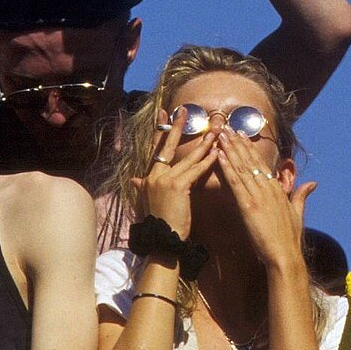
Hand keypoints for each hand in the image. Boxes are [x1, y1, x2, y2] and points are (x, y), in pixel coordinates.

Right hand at [134, 112, 221, 242]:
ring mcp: (165, 180)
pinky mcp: (178, 186)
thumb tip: (134, 180)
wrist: (163, 238)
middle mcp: (154, 175)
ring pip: (188, 157)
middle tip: (183, 110)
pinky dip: (207, 160)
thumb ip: (143, 187)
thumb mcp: (149, 200)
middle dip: (176, 127)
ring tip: (214, 131)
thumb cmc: (160, 221)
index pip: (156, 149)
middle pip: (168, 146)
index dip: (161, 131)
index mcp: (149, 177)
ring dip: (204, 143)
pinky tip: (216, 152)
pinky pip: (196, 170)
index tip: (164, 114)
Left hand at [214, 126, 312, 272]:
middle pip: (250, 161)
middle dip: (237, 143)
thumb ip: (301, 195)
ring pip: (241, 167)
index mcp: (278, 190)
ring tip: (220, 135)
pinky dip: (227, 167)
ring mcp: (258, 196)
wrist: (285, 255)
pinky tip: (219, 155)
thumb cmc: (290, 239)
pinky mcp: (249, 206)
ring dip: (229, 149)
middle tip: (226, 127)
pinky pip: (235, 182)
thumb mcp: (297, 213)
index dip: (250, 148)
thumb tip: (312, 183)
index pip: (262, 164)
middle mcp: (268, 189)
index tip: (241, 135)